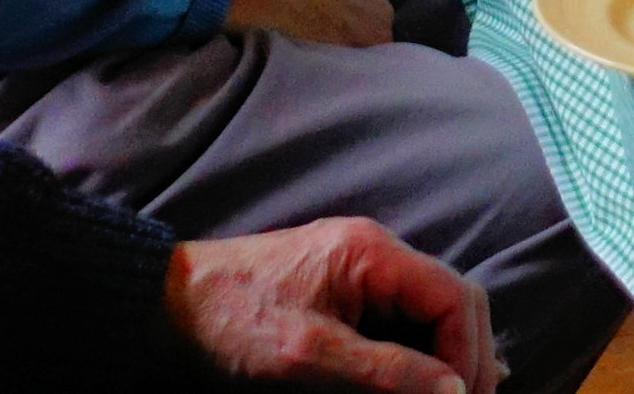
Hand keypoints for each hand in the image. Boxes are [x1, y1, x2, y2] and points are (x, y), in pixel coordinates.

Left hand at [165, 222, 494, 393]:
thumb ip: (385, 371)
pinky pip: (400, 318)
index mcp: (374, 254)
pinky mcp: (343, 292)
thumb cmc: (231, 321)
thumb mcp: (308, 355)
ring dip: (447, 356)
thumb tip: (454, 391)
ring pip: (431, 311)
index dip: (469, 355)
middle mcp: (377, 253)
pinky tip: (423, 382)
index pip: (456, 298)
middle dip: (468, 356)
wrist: (164, 305)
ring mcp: (361, 271)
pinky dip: (418, 351)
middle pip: (453, 301)